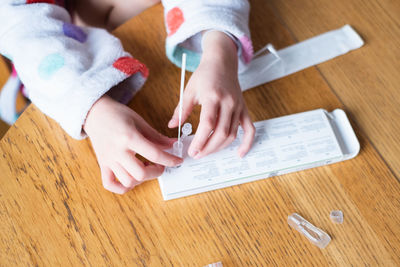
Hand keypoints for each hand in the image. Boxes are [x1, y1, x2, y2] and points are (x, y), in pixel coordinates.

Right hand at [84, 95, 182, 193]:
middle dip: (156, 172)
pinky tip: (131, 179)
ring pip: (128, 181)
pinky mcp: (102, 164)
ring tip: (145, 168)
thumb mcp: (139, 121)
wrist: (94, 113)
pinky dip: (122, 187)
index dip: (170, 159)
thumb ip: (156, 136)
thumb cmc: (116, 114)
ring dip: (141, 179)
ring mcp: (109, 160)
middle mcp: (118, 151)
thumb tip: (172, 144)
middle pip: (141, 173)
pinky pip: (110, 184)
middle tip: (161, 165)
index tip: (177, 161)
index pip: (154, 154)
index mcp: (129, 138)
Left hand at [168, 31, 254, 158]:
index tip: (192, 150)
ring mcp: (238, 106)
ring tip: (207, 152)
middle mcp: (228, 102)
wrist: (222, 62)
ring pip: (232, 134)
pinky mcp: (244, 109)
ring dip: (220, 147)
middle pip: (221, 132)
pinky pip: (249, 129)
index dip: (200, 141)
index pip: (208, 124)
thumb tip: (172, 126)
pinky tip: (240, 153)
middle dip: (208, 148)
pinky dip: (247, 143)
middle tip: (196, 154)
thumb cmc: (204, 75)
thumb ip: (181, 109)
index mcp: (213, 96)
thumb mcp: (189, 90)